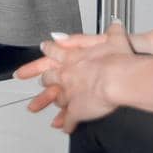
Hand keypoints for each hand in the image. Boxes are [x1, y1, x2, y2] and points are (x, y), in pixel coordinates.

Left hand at [16, 21, 137, 132]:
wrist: (118, 78)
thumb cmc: (118, 60)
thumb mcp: (116, 39)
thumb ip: (112, 32)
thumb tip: (114, 25)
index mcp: (73, 56)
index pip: (54, 51)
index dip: (47, 49)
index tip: (42, 48)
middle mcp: (66, 74)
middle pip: (48, 77)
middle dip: (43, 79)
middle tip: (37, 81)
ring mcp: (69, 92)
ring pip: (53, 98)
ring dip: (45, 102)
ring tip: (35, 107)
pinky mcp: (76, 110)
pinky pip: (68, 119)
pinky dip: (65, 123)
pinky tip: (63, 127)